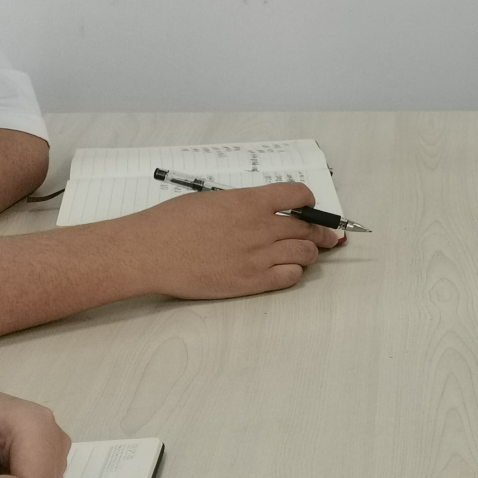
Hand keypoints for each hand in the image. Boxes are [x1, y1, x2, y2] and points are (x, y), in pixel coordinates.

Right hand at [123, 184, 342, 299]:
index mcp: (252, 201)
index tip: (308, 208)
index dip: (308, 202)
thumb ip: (244, 204)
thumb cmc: (173, 222)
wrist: (151, 251)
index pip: (300, 195)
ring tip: (306, 254)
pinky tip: (287, 270)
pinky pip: (290, 277)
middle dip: (320, 232)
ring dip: (309, 253)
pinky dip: (294, 272)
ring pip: (305, 253)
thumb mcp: (213, 199)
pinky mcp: (251, 282)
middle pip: (307, 228)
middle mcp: (262, 227)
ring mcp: (258, 256)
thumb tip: (262, 210)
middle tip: (326, 236)